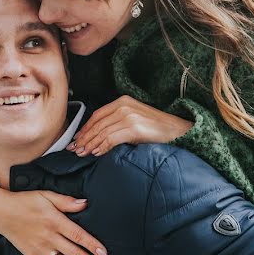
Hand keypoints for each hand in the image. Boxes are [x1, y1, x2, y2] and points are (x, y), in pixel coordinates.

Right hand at [0, 186, 110, 254]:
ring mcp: (41, 250)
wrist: (1, 212)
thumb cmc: (25, 201)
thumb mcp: (46, 195)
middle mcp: (49, 238)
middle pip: (74, 254)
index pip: (78, 235)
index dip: (92, 245)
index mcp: (55, 221)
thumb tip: (86, 203)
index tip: (104, 254)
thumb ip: (66, 201)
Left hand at [67, 95, 192, 156]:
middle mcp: (124, 106)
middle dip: (84, 138)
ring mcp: (129, 116)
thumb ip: (117, 123)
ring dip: (90, 144)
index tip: (76, 139)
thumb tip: (97, 136)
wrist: (179, 131)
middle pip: (97, 124)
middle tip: (74, 149)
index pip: (97, 115)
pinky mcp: (134, 128)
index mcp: (123, 101)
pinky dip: (102, 147)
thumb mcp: (134, 120)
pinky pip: (111, 139)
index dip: (85, 128)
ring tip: (83, 153)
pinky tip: (97, 153)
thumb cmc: (157, 129)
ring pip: (102, 132)